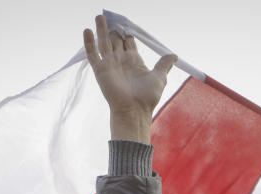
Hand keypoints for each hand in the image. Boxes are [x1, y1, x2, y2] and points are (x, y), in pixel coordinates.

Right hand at [83, 14, 176, 143]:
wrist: (134, 110)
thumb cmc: (148, 97)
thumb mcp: (160, 78)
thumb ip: (164, 65)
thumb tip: (173, 55)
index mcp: (134, 61)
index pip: (128, 42)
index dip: (127, 33)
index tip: (126, 23)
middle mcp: (121, 61)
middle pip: (115, 40)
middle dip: (114, 29)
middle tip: (112, 16)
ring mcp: (109, 65)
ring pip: (104, 43)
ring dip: (101, 30)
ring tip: (100, 16)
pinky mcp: (100, 70)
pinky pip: (92, 54)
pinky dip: (89, 42)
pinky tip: (87, 30)